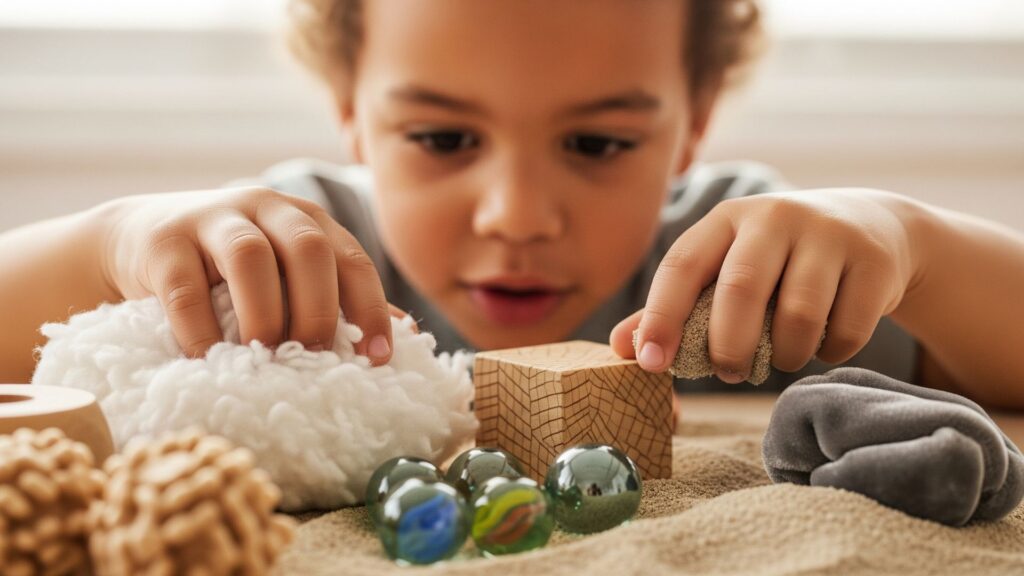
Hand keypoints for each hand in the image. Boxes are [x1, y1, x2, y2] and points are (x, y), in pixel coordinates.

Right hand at [101, 187, 405, 363]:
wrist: (137, 240)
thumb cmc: (227, 269)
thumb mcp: (285, 275)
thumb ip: (336, 297)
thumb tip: (404, 333)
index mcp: (306, 220)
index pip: (352, 258)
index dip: (371, 307)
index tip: (379, 357)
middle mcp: (265, 207)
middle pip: (308, 247)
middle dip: (319, 308)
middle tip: (316, 357)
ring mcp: (211, 218)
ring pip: (250, 256)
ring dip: (265, 314)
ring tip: (266, 357)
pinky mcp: (163, 241)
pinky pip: (186, 287)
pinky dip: (200, 330)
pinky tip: (209, 360)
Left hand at [610, 189, 921, 381]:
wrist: (874, 228)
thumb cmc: (779, 260)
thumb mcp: (727, 267)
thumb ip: (675, 305)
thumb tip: (622, 348)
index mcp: (727, 219)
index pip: (682, 264)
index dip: (660, 316)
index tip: (648, 363)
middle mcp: (775, 216)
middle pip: (740, 290)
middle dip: (727, 345)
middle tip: (726, 374)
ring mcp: (828, 234)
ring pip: (797, 315)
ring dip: (783, 355)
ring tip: (779, 359)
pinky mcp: (873, 261)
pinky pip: (845, 329)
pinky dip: (828, 352)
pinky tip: (822, 343)